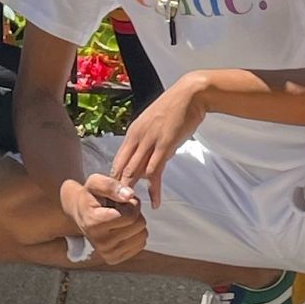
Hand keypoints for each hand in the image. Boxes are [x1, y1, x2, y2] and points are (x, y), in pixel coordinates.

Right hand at [61, 171, 146, 263]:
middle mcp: (100, 242)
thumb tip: (129, 195)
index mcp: (94, 222)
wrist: (80, 213)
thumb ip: (111, 185)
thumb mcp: (95, 182)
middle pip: (138, 226)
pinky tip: (122, 229)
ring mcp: (107, 253)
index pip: (131, 216)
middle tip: (121, 209)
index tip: (122, 200)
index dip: (132, 204)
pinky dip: (134, 235)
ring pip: (141, 237)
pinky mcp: (113, 259)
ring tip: (121, 219)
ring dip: (135, 224)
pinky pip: (139, 246)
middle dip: (135, 214)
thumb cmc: (89, 196)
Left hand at [108, 75, 208, 207]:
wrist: (190, 95)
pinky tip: (154, 201)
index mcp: (133, 131)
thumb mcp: (155, 124)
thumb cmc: (175, 108)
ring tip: (132, 208)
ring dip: (132, 191)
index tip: (114, 194)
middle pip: (122, 168)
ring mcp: (150, 141)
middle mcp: (137, 137)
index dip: (114, 178)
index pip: (118, 159)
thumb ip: (149, 141)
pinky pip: (154, 171)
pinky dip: (153, 189)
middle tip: (118, 206)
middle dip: (118, 188)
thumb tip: (149, 159)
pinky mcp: (164, 146)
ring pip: (134, 171)